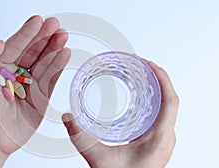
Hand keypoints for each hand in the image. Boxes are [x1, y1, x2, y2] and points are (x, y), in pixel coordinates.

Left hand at [0, 15, 69, 159]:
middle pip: (33, 51)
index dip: (27, 33)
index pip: (15, 45)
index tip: (38, 21)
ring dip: (54, 49)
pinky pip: (50, 79)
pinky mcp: (40, 98)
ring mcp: (29, 85)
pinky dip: (58, 67)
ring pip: (44, 63)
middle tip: (55, 25)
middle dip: (44, 37)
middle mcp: (15, 73)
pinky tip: (63, 54)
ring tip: (62, 36)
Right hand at [62, 61, 178, 167]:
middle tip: (140, 65)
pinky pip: (159, 115)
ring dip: (154, 89)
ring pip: (165, 107)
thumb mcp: (99, 159)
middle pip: (168, 99)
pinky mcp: (155, 141)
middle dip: (155, 78)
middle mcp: (165, 137)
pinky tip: (139, 98)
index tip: (149, 64)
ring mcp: (161, 139)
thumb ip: (81, 138)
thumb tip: (68, 118)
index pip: (170, 100)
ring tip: (140, 76)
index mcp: (159, 138)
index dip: (162, 78)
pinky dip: (151, 101)